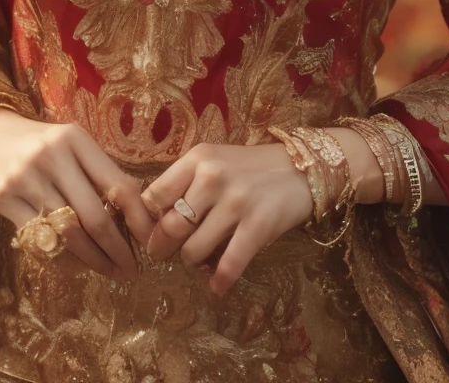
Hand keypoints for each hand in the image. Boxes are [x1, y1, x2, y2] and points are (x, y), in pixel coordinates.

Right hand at [0, 109, 155, 278]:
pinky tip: (76, 261)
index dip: (138, 219)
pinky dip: (63, 256)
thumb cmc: (40, 144)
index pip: (117, 185)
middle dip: (117, 250)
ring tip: (108, 269)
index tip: (151, 243)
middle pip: (93, 217)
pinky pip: (41, 239)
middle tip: (130, 270)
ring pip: (68, 234)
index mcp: (75, 139)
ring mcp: (24, 178)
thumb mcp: (72, 145)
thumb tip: (141, 213)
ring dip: (93, 259)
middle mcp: (50, 155)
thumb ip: (101, 173)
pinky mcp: (2, 199)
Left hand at [140, 142, 313, 296]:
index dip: (148, 219)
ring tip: (195, 263)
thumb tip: (156, 217)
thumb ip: (187, 182)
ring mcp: (236, 202)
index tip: (149, 231)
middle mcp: (212, 178)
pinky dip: (219, 281)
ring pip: (195, 248)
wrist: (299, 170)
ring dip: (191, 262)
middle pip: (171, 226)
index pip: (155, 194)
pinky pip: (230, 263)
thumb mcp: (213, 161)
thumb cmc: (249, 168)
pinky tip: (215, 288)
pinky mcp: (258, 226)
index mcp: (197, 159)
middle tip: (163, 255)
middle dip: (163, 247)